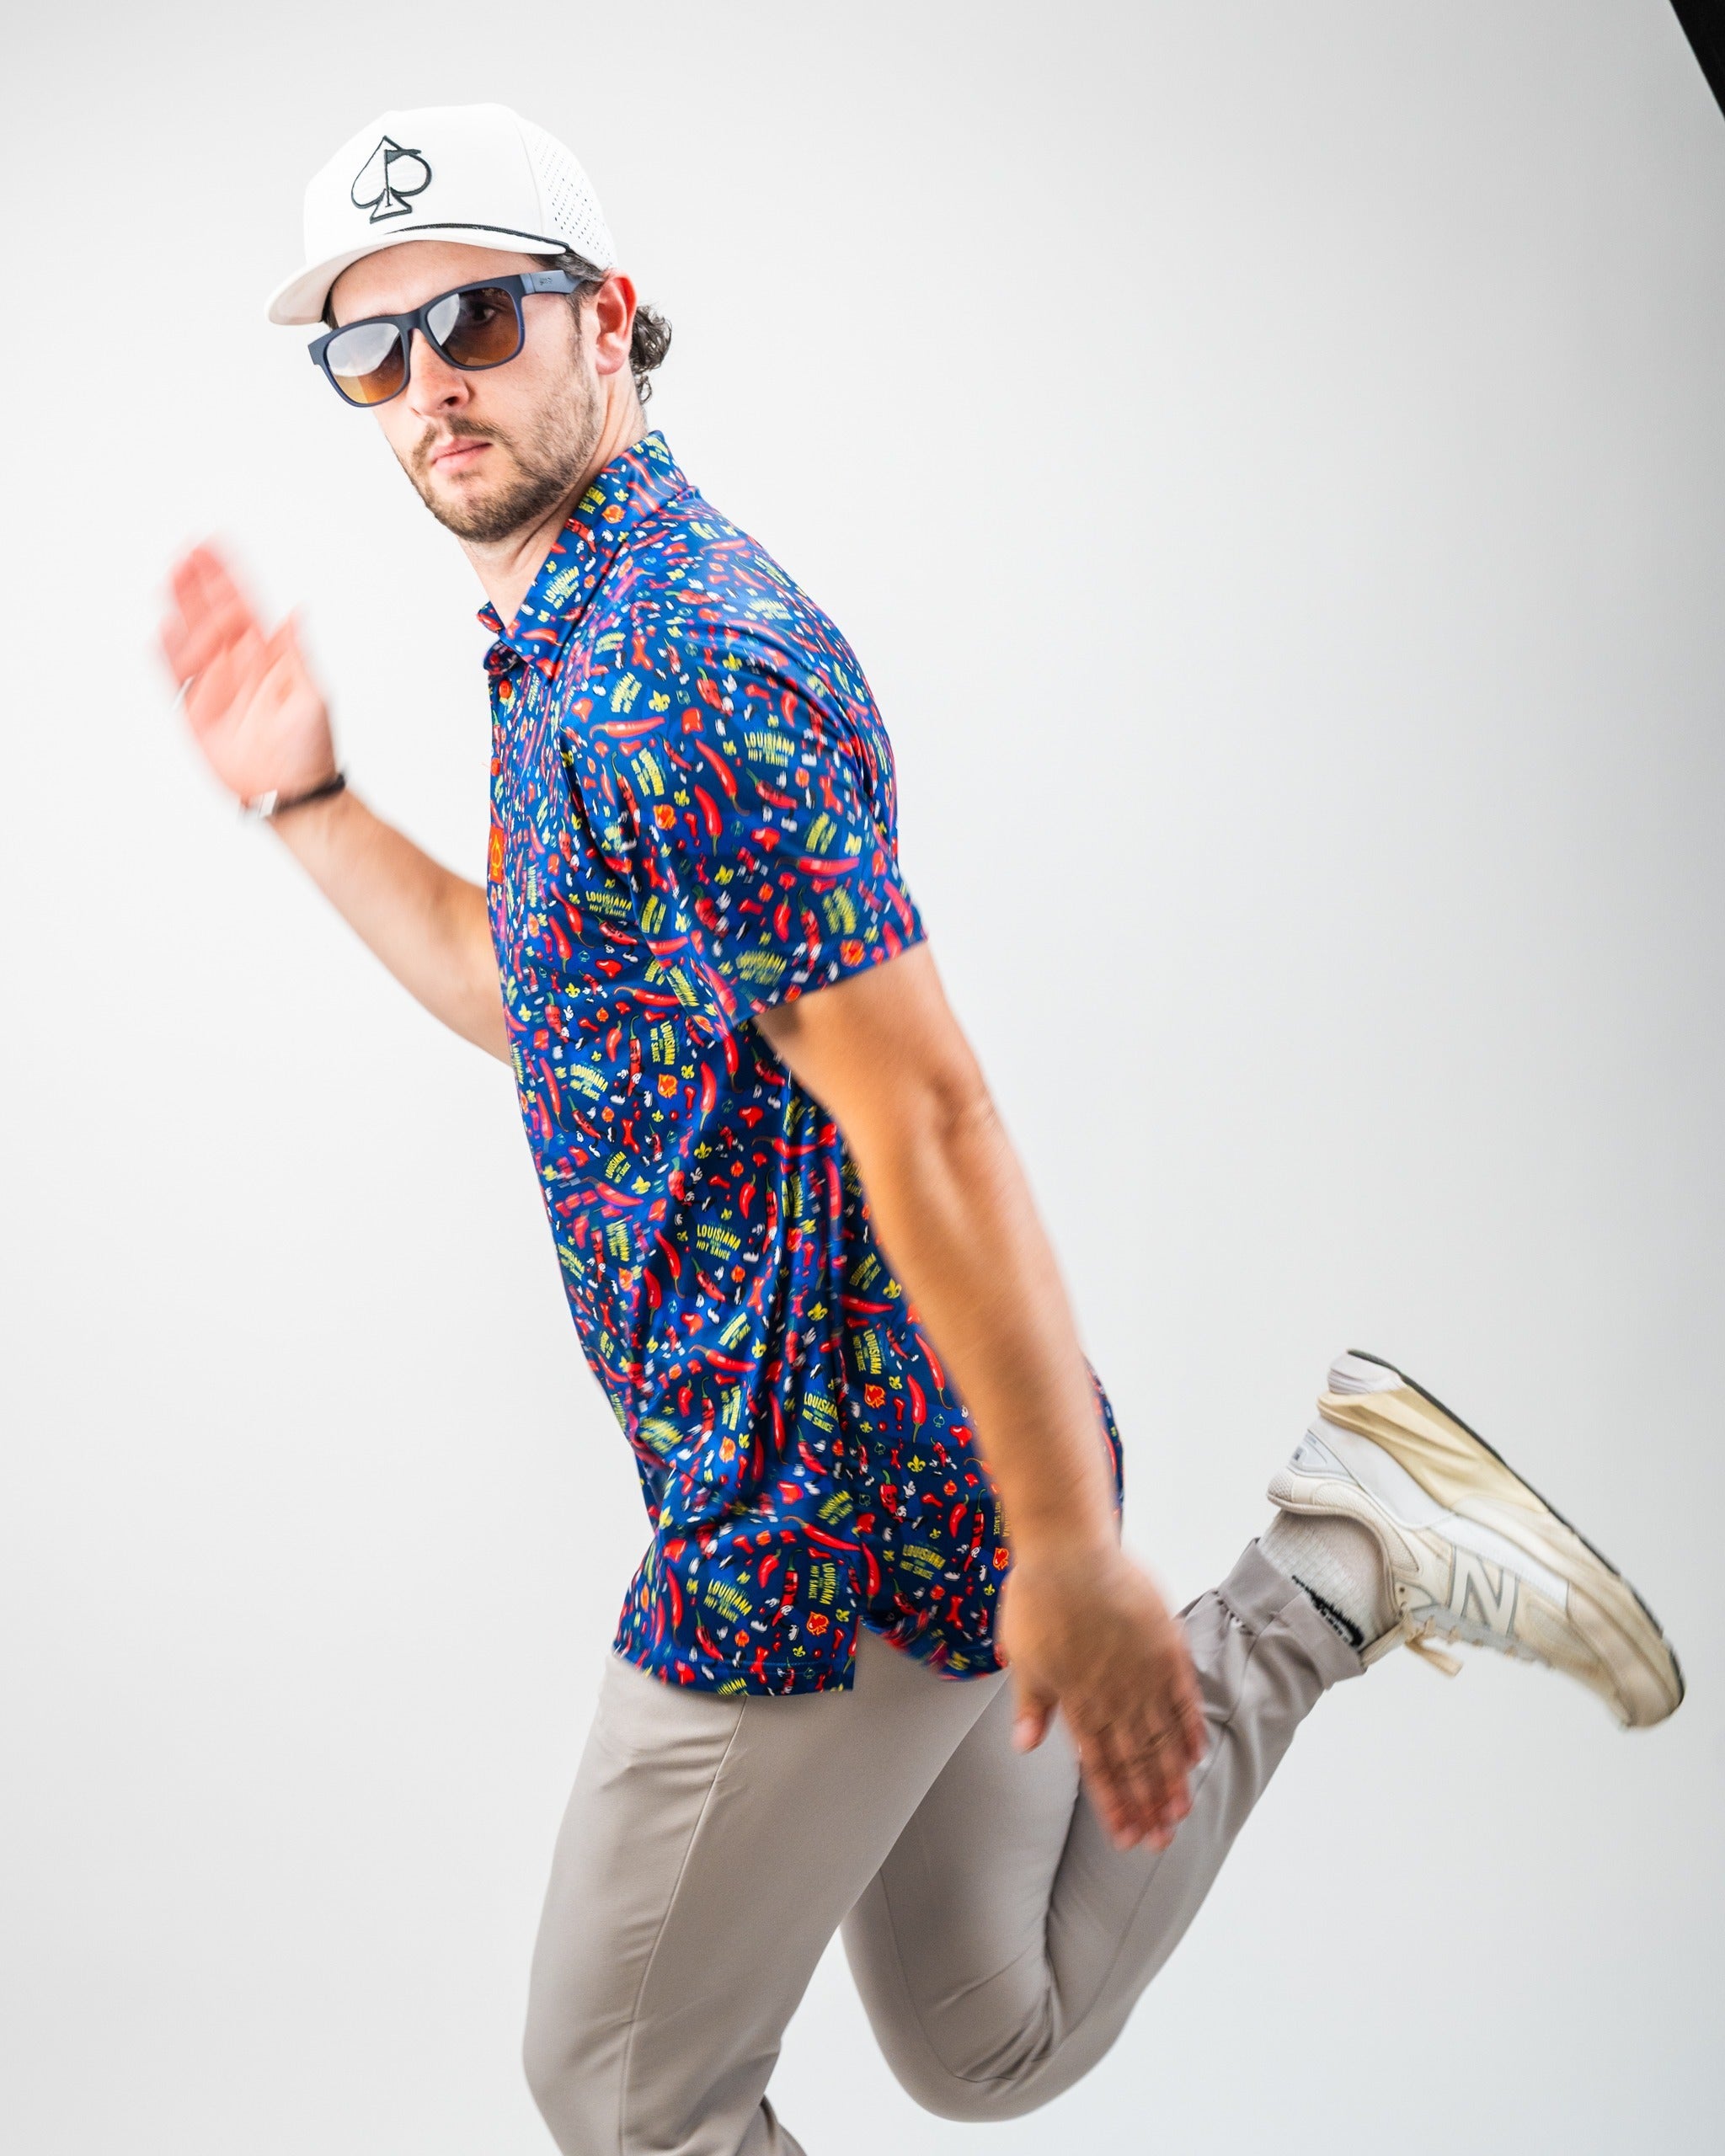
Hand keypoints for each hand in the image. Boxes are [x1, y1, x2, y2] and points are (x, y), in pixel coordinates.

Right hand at [159, 545, 335, 806]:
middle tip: (185, 550)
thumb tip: (297, 610)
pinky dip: (166, 653)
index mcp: (268, 654)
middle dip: (198, 581)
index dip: (226, 574)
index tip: (213, 544)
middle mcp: (238, 663)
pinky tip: (160, 628)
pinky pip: (175, 676)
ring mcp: (215, 684)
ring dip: (180, 607)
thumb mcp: (312, 697)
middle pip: (211, 612)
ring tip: (170, 576)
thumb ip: (297, 653)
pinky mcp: (196, 711)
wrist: (293, 792)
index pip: (243, 603)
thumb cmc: (310, 748)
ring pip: (190, 636)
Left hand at [998, 1540, 1206, 1850]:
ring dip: (1172, 1778)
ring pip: (1162, 1737)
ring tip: (1180, 1812)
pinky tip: (1196, 1755)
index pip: (1099, 1767)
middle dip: (1147, 1805)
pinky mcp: (1165, 1646)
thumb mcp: (1022, 1655)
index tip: (1126, 1837)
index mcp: (1078, 1701)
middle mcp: (1115, 1694)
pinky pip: (1182, 1696)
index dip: (1114, 1805)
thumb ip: (1031, 1704)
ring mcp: (1143, 1672)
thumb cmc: (1037, 1596)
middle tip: (1161, 1841)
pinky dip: (1189, 1728)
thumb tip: (1025, 1745)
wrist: (1069, 1547)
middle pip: (1136, 1761)